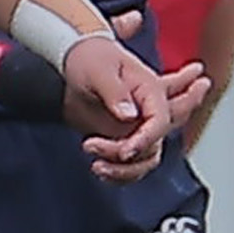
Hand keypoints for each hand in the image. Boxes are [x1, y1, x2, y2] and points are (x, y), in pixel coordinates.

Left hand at [62, 30, 199, 181]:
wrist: (73, 64)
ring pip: (146, 159)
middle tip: (120, 155)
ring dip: (124, 170)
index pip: (160, 120)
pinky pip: (132, 165)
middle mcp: (150, 111)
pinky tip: (100, 169)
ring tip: (97, 166)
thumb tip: (129, 115)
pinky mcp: (126, 139)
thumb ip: (114, 91)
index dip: (145, 140)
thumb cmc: (90, 58)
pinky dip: (118, 174)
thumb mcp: (99, 69)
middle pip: (158, 142)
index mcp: (150, 89)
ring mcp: (139, 127)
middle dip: (138, 154)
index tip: (124, 152)